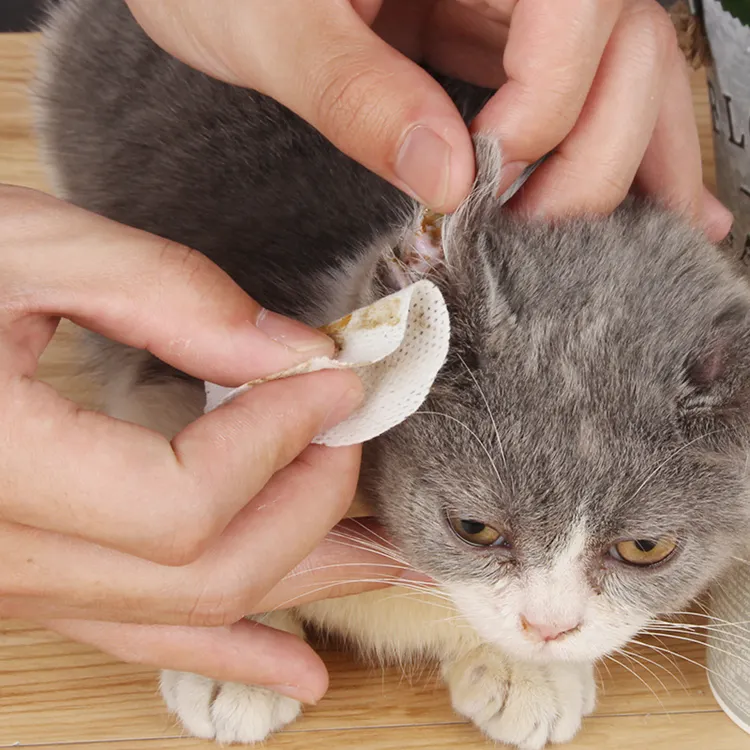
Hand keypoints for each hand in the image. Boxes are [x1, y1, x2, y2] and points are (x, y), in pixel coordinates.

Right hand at [0, 186, 413, 701]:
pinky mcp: (34, 579)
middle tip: (352, 429)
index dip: (281, 438)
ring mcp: (12, 583)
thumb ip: (167, 293)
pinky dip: (234, 647)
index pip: (183, 498)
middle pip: (206, 571)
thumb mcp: (27, 248)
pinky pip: (145, 636)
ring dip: (302, 578)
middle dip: (308, 502)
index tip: (337, 379)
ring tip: (384, 556)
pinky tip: (300, 667)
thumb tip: (295, 352)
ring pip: (190, 616)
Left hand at [124, 0, 732, 240]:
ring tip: (670, 229)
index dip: (547, 109)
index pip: (577, 8)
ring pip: (616, 72)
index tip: (481, 188)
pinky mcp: (482, 40)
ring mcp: (502, 1)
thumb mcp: (263, 23)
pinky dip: (597, 147)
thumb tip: (447, 176)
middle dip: (596, 156)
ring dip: (636, 157)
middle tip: (536, 238)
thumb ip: (352, 91)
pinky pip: (566, 90)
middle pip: (622, 48)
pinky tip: (644, 193)